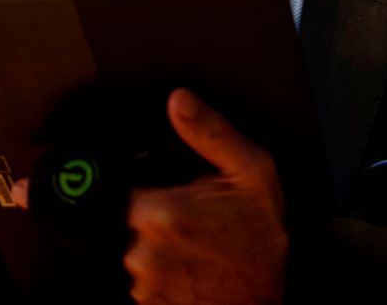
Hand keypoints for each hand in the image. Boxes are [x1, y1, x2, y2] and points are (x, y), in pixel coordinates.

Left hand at [122, 89, 287, 304]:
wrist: (266, 300)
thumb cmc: (262, 240)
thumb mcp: (252, 173)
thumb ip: (211, 133)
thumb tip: (180, 101)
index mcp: (163, 213)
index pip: (120, 186)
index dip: (142, 184)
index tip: (164, 190)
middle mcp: (144, 251)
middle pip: (124, 217)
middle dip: (151, 213)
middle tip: (188, 217)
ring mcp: (144, 283)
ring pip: (130, 248)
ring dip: (152, 243)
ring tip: (191, 244)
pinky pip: (138, 278)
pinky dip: (158, 270)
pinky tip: (187, 265)